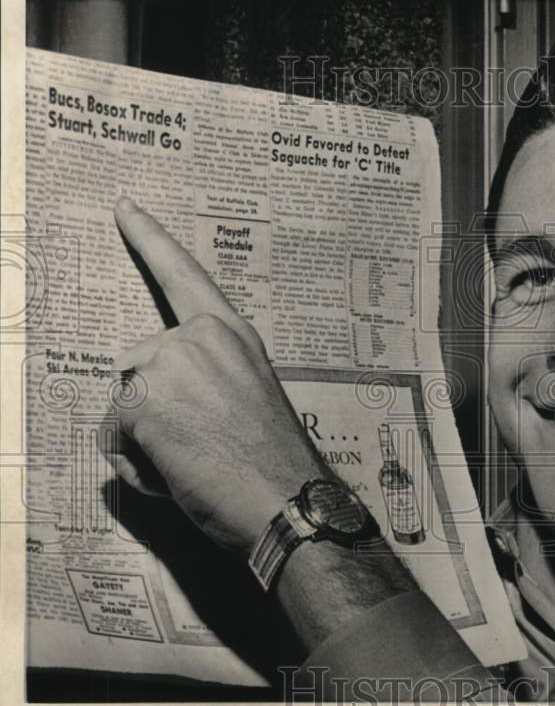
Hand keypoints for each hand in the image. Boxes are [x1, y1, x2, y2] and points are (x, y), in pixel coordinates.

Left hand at [111, 197, 328, 554]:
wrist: (289, 499)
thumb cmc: (273, 462)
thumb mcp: (247, 397)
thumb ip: (206, 376)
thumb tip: (156, 394)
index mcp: (232, 334)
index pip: (184, 275)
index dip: (150, 239)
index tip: (123, 206)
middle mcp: (200, 338)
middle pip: (137, 365)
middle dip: (149, 408)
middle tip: (198, 444)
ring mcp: (171, 363)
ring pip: (123, 402)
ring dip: (143, 440)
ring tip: (193, 462)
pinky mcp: (146, 398)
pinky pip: (113, 435)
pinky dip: (135, 464)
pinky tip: (177, 473)